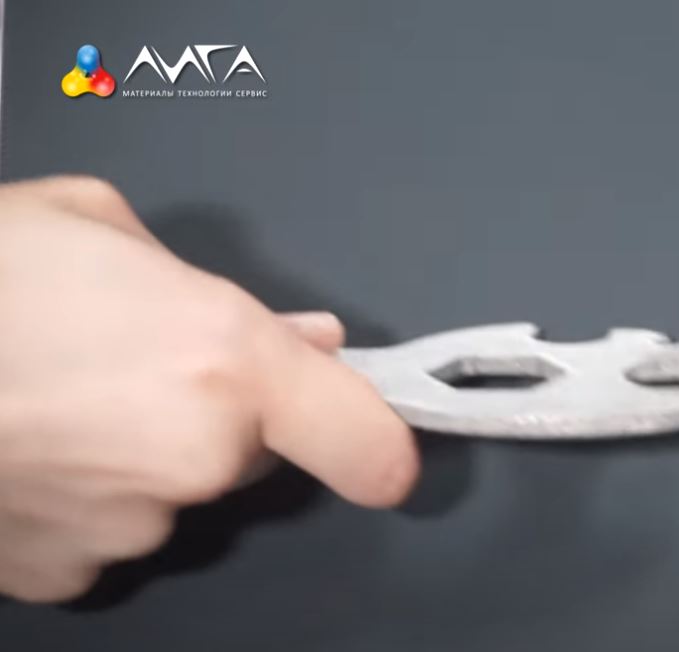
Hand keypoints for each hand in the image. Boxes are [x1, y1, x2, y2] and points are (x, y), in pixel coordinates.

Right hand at [0, 175, 417, 602]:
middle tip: (141, 361)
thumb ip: (220, 292)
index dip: (379, 439)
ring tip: (58, 395)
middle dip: (219, 413)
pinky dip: (87, 496)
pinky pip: (109, 530)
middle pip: (251, 451)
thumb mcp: (102, 227)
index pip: (364, 441)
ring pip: (175, 491)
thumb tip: (305, 338)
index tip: (381, 442)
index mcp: (225, 361)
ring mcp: (129, 526)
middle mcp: (193, 457)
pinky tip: (28, 446)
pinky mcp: (64, 573)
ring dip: (144, 452)